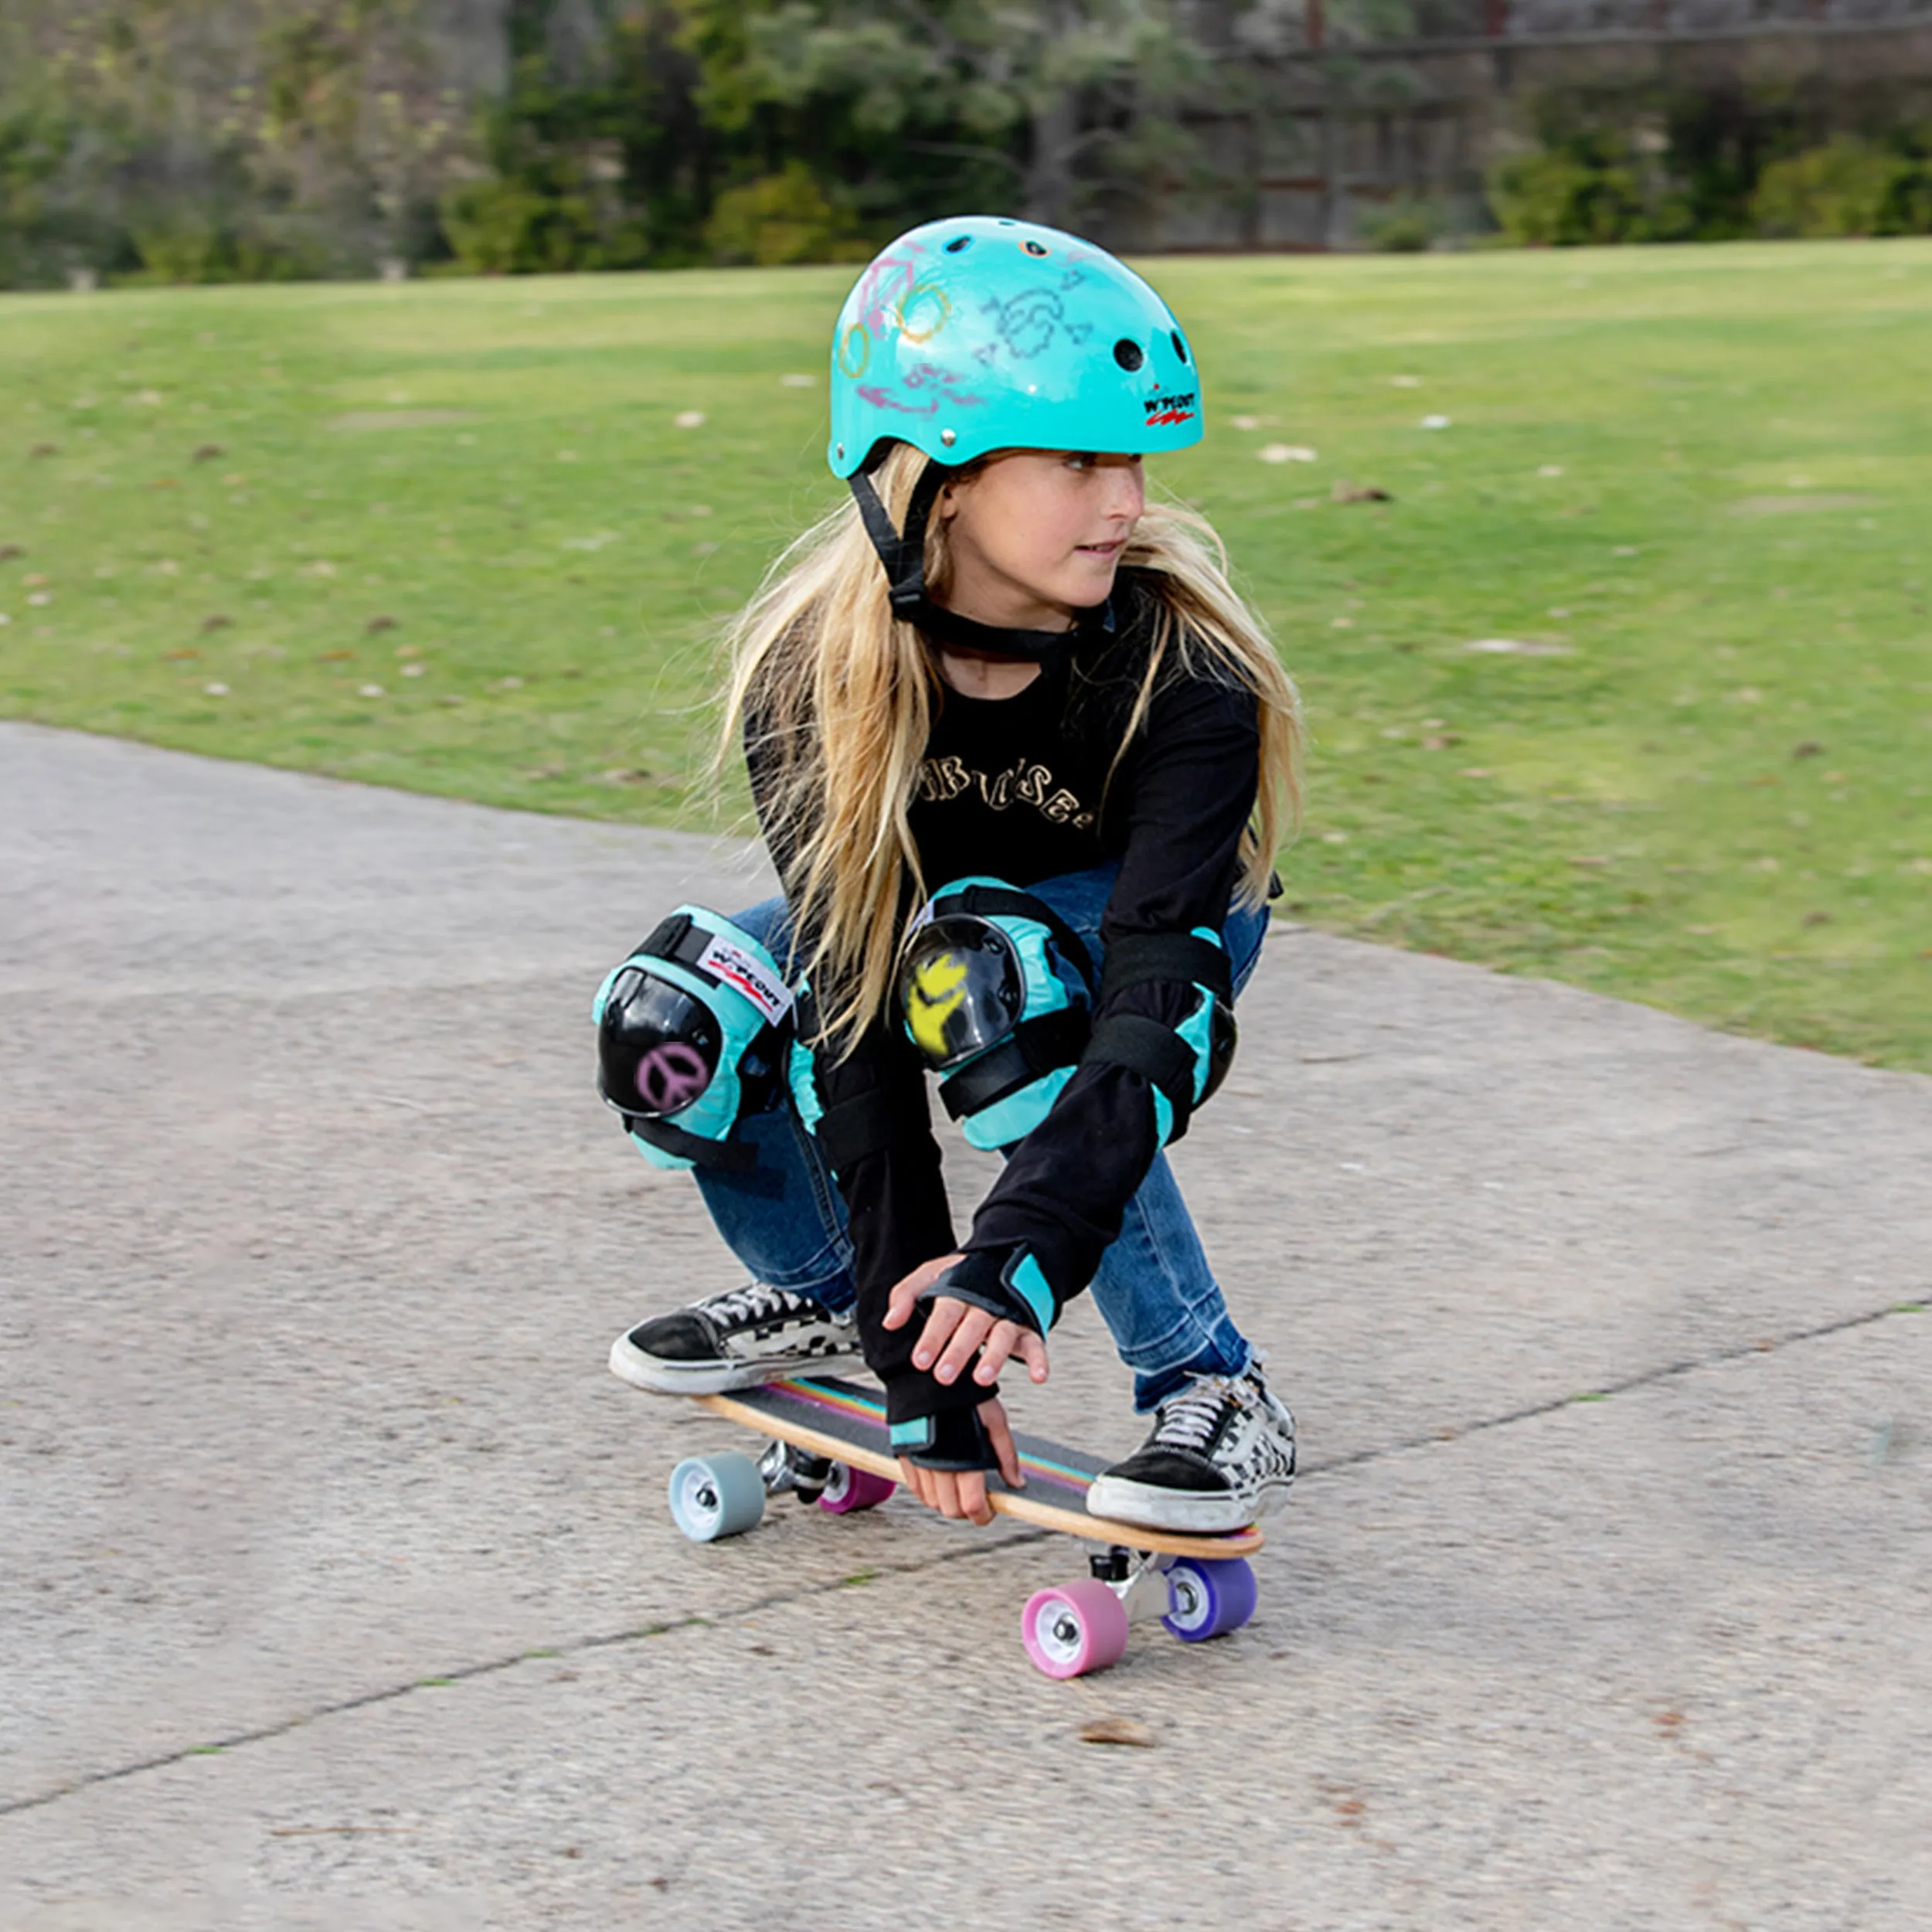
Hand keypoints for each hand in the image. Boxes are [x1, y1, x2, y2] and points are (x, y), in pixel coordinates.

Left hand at [883, 1254, 1050, 1389]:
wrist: (1002, 1258)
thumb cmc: (962, 1276)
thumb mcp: (930, 1276)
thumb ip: (906, 1295)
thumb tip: (889, 1321)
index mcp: (959, 1291)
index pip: (945, 1314)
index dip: (933, 1337)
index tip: (920, 1360)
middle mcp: (985, 1303)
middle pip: (972, 1327)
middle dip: (958, 1352)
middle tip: (944, 1375)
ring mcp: (1008, 1315)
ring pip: (1003, 1335)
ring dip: (994, 1356)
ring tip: (982, 1377)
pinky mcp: (1027, 1327)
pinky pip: (1036, 1343)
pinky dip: (1040, 1360)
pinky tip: (1038, 1376)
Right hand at [896, 1396, 1023, 1525]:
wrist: (923, 1375)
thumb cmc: (962, 1393)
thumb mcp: (994, 1420)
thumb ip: (1006, 1455)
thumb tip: (1017, 1483)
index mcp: (963, 1458)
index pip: (971, 1505)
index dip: (984, 1514)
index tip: (990, 1511)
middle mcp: (938, 1465)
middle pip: (951, 1509)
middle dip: (967, 1511)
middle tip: (978, 1499)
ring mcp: (919, 1462)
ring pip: (932, 1502)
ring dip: (947, 1502)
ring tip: (960, 1487)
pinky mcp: (905, 1456)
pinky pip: (915, 1488)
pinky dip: (928, 1492)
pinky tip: (941, 1479)